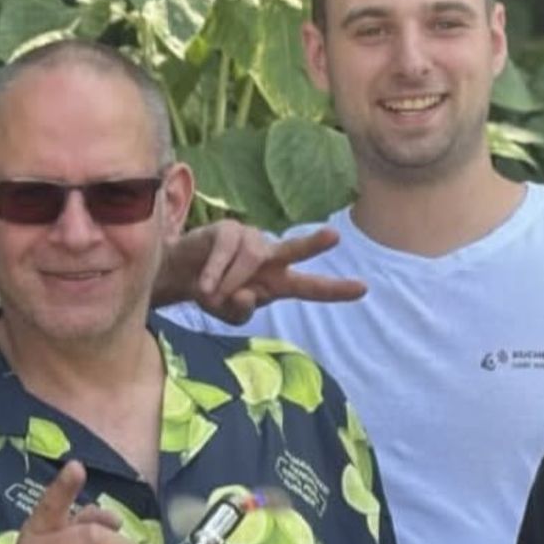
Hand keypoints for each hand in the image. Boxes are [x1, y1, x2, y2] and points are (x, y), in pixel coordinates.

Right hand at [169, 219, 368, 324]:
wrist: (180, 276)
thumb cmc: (213, 294)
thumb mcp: (228, 314)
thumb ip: (241, 312)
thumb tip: (247, 296)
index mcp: (278, 282)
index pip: (310, 287)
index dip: (335, 290)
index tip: (363, 288)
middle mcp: (270, 257)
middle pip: (295, 249)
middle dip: (314, 244)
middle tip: (334, 236)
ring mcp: (249, 240)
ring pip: (248, 260)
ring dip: (228, 283)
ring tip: (210, 295)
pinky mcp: (227, 229)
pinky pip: (225, 251)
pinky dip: (215, 272)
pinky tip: (204, 286)